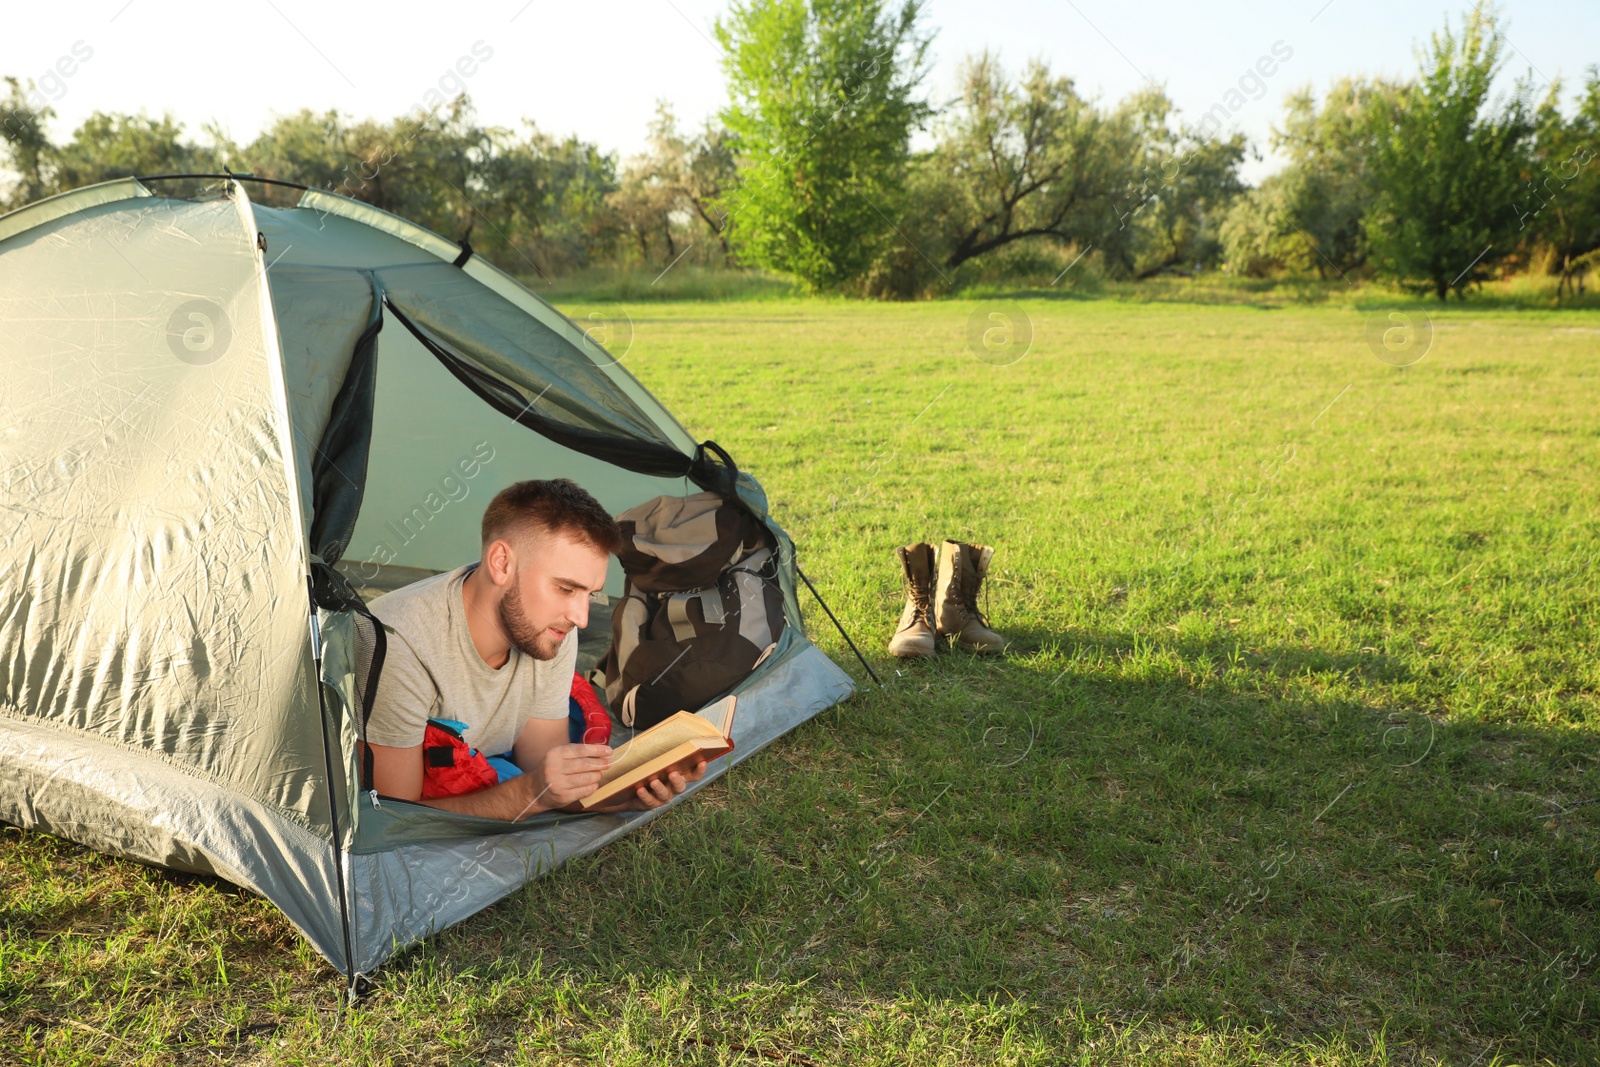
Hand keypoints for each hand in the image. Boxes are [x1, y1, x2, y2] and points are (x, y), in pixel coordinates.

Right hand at [522, 743, 611, 813]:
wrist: (535, 790)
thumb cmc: (551, 769)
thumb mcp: (558, 756)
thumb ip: (576, 752)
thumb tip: (601, 750)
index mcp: (555, 754)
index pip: (580, 750)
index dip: (597, 750)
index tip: (609, 751)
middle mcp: (555, 768)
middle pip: (584, 765)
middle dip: (600, 763)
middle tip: (609, 763)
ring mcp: (558, 784)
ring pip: (586, 778)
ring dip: (596, 776)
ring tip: (599, 774)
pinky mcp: (563, 796)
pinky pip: (584, 791)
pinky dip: (592, 787)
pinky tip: (593, 784)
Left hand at [590, 758, 708, 812]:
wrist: (630, 787)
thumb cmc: (647, 768)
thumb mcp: (654, 758)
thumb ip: (661, 749)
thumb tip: (663, 731)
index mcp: (678, 775)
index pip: (693, 774)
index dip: (699, 770)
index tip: (702, 761)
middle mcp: (672, 787)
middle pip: (681, 786)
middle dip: (677, 780)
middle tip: (672, 773)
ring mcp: (662, 796)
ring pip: (665, 795)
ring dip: (660, 788)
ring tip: (653, 781)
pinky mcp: (650, 803)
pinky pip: (649, 801)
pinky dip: (645, 795)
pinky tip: (640, 789)